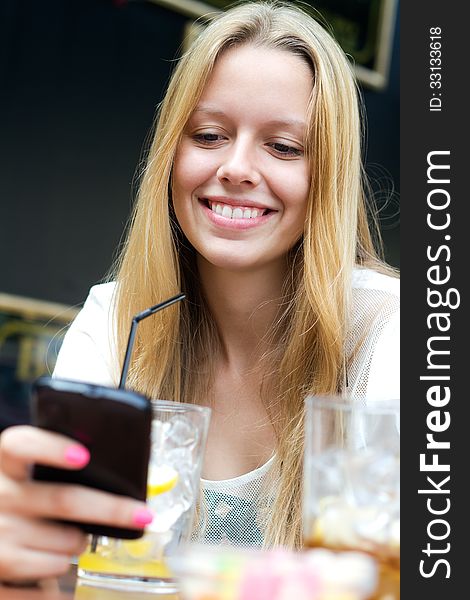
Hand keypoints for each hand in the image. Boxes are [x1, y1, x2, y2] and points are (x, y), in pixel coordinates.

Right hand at [0, 426, 152, 582]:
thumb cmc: (22, 498)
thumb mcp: (29, 474)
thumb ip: (58, 464)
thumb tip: (119, 465)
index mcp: (6, 461)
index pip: (21, 444)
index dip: (51, 448)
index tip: (83, 456)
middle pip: (64, 499)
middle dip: (110, 509)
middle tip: (141, 513)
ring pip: (65, 539)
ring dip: (80, 541)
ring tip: (73, 536)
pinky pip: (52, 569)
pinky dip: (66, 568)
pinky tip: (61, 562)